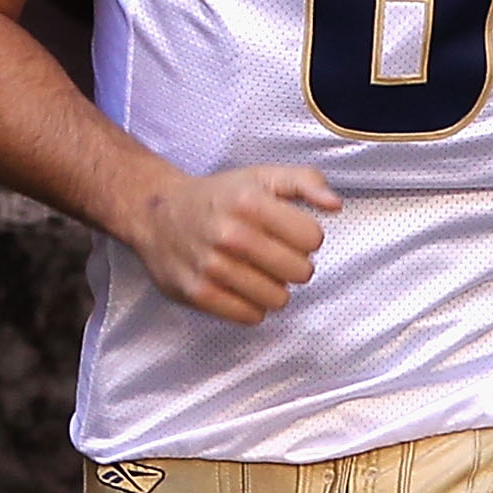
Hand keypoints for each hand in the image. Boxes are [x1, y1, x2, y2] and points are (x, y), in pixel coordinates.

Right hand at [127, 163, 340, 324]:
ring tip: (256, 271)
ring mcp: (212, 266)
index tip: (289, 233)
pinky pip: (250, 316)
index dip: (306, 238)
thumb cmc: (219, 197)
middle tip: (273, 255)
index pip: (313, 239)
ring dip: (273, 288)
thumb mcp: (262, 176)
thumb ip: (305, 182)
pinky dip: (251, 305)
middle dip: (293, 265)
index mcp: (250, 201)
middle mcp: (230, 234)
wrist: (156, 213)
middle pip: (300, 273)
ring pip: (278, 299)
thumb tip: (335, 205)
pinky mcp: (199, 293)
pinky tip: (239, 287)